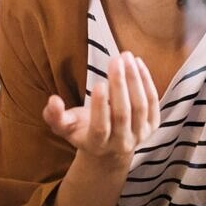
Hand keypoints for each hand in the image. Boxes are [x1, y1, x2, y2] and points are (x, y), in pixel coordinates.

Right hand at [42, 52, 160, 165]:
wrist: (110, 148)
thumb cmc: (82, 131)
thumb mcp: (64, 127)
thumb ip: (54, 116)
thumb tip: (53, 101)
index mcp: (98, 144)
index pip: (101, 127)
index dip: (100, 107)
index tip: (98, 84)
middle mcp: (121, 143)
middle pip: (123, 114)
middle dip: (119, 85)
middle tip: (115, 60)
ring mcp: (140, 135)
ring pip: (140, 106)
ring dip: (134, 79)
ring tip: (126, 57)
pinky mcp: (152, 125)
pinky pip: (152, 102)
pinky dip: (146, 81)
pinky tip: (137, 64)